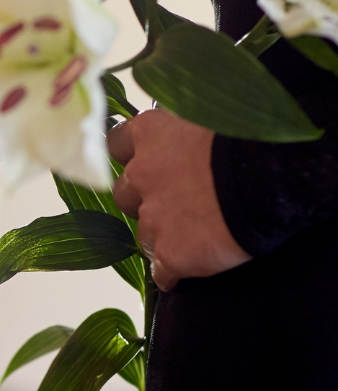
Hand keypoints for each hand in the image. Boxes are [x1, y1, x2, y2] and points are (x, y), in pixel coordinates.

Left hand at [107, 108, 249, 291]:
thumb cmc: (253, 136)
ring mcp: (153, 216)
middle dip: (143, 200)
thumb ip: (186, 129)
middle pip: (125, 194)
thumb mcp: (210, 116)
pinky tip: (184, 274)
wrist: (275, 176)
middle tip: (176, 204)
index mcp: (150, 133)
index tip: (145, 163)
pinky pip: (161, 271)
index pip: (116, 144)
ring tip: (190, 238)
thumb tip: (189, 137)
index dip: (131, 157)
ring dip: (160, 236)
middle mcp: (141, 174)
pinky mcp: (171, 253)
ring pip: (143, 234)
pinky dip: (171, 273)